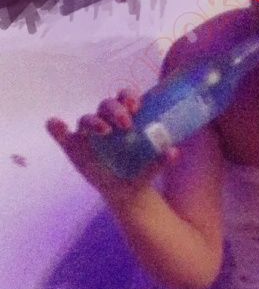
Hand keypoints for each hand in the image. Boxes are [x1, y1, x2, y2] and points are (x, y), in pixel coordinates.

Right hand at [46, 86, 178, 205]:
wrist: (127, 192)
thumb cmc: (139, 171)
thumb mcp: (152, 168)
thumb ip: (161, 160)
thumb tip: (174, 151)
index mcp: (126, 118)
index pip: (125, 98)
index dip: (128, 96)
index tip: (137, 105)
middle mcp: (106, 121)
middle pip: (107, 105)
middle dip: (116, 110)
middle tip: (126, 123)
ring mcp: (89, 134)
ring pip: (88, 118)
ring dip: (95, 121)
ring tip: (105, 130)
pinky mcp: (74, 147)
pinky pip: (62, 134)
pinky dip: (56, 128)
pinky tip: (57, 124)